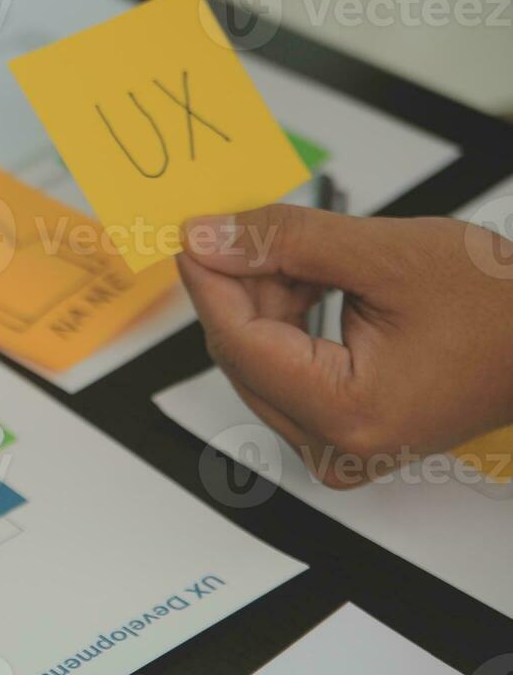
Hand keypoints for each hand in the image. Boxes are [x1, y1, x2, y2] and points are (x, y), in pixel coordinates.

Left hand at [178, 205, 512, 488]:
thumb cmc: (500, 307)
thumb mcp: (384, 254)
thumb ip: (284, 242)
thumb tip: (206, 239)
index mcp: (345, 416)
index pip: (238, 342)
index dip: (209, 280)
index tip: (191, 232)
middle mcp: (335, 448)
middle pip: (244, 353)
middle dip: (243, 285)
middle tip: (248, 225)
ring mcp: (339, 447)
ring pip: (260, 359)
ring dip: (269, 298)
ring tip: (305, 250)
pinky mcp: (345, 433)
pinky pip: (287, 370)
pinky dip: (290, 319)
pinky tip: (313, 279)